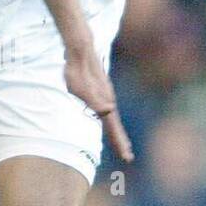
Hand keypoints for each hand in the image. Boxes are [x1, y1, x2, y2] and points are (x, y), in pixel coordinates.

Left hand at [64, 47, 133, 162]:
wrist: (80, 49)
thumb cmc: (78, 70)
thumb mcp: (82, 87)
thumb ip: (95, 100)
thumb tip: (109, 110)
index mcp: (105, 103)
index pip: (114, 128)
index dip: (120, 142)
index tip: (127, 156)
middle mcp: (108, 100)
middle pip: (115, 125)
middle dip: (121, 141)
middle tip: (127, 155)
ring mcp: (104, 95)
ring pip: (112, 118)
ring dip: (116, 131)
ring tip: (121, 142)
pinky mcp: (99, 90)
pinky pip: (106, 110)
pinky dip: (109, 121)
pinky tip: (107, 120)